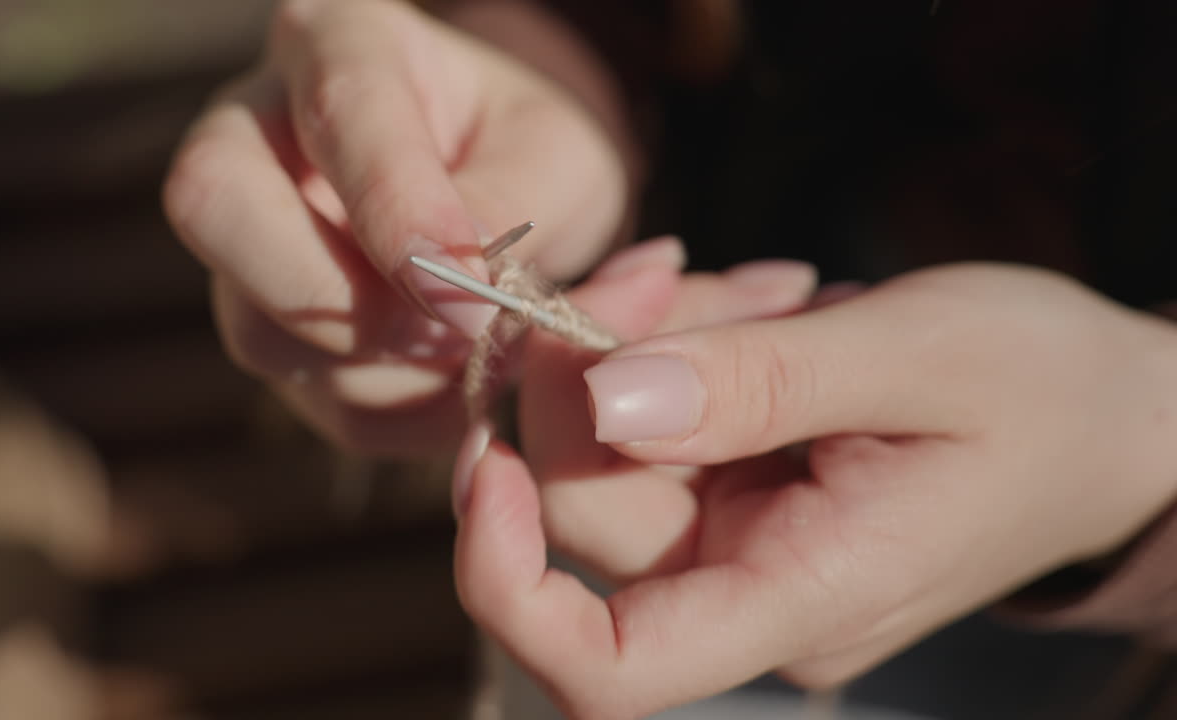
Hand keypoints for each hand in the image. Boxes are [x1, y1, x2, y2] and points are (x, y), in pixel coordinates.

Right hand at [162, 0, 626, 453]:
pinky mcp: (262, 319)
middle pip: (217, 205)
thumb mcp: (557, 153)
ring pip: (257, 327)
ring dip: (387, 372)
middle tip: (457, 330)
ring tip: (478, 353)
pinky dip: (393, 414)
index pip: (339, 111)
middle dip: (343, 301)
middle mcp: (260, 128)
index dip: (397, 212)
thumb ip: (512, 202)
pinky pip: (306, 395)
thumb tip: (453, 285)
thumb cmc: (527, 151)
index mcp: (342, 42)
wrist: (505, 192)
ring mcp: (245, 234)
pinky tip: (453, 387)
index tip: (469, 297)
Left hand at [453, 263, 1176, 718]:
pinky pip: (655, 417)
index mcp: (801, 597)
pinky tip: (761, 306)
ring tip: (766, 289)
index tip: (491, 453)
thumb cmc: (1046, 390)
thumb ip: (757, 382)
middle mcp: (753, 592)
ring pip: (610, 443)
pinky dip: (679, 347)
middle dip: (590, 366)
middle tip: (663, 270)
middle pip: (587, 501)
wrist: (1109, 419)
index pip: (604, 669)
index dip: (505, 577)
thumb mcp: (917, 356)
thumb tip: (602, 396)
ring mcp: (744, 546)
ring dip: (646, 340)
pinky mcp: (742, 495)